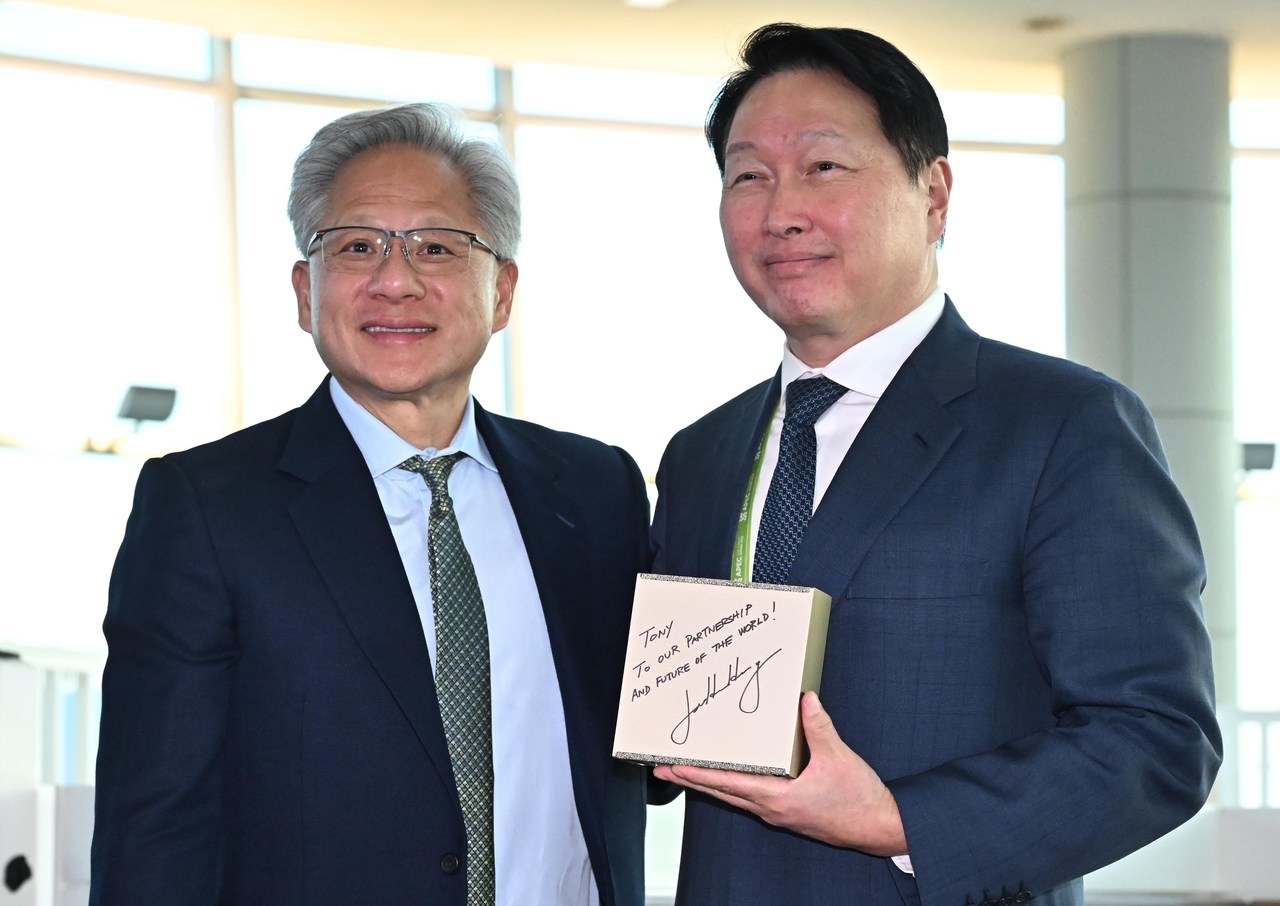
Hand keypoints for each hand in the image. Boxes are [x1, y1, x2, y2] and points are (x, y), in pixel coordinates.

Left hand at [653, 692, 907, 856]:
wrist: (880, 829)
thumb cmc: (859, 800)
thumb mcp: (838, 758)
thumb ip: (819, 726)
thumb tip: (804, 699)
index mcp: (777, 797)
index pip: (727, 783)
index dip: (698, 773)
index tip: (672, 766)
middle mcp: (771, 809)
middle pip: (721, 793)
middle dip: (691, 779)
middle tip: (663, 768)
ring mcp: (778, 813)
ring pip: (734, 797)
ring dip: (709, 783)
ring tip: (688, 771)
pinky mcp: (788, 812)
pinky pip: (751, 798)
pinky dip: (733, 786)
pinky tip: (732, 776)